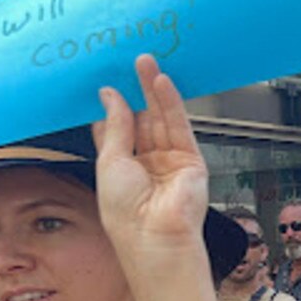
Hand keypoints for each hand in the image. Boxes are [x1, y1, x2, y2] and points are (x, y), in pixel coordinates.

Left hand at [93, 55, 207, 282]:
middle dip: (137, 93)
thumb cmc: (126, 212)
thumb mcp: (109, 160)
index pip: (118, 131)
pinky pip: (180, 128)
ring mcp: (170, 163)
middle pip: (142, 121)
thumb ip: (116, 125)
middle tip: (132, 64)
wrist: (155, 236)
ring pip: (162, 120)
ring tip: (146, 64)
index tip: (109, 83)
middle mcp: (147, 165)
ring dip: (154, 91)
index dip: (113, 107)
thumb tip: (111, 96)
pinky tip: (162, 84)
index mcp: (122, 170)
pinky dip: (171, 104)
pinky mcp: (191, 161)